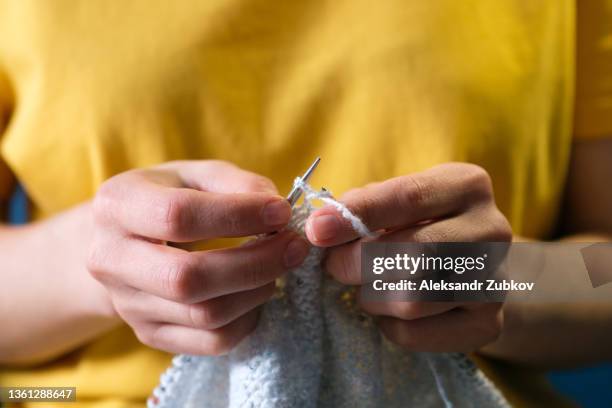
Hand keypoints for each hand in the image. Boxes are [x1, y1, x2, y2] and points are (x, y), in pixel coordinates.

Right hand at [88, 161, 309, 354]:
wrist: (123, 241)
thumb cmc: (167, 198)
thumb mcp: (194, 174)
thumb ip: (235, 183)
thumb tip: (276, 210)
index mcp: (117, 205)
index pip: (178, 216)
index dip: (238, 215)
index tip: (280, 212)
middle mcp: (110, 259)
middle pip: (187, 278)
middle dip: (254, 263)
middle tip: (293, 247)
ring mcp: (127, 304)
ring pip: (204, 314)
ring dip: (256, 291)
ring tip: (278, 266)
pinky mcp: (150, 334)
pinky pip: (210, 341)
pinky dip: (248, 319)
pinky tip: (257, 292)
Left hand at [305, 163, 511, 351]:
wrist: (470, 267)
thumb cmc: (418, 225)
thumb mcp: (397, 201)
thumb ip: (363, 207)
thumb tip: (323, 226)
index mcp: (467, 185)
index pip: (409, 197)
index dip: (358, 214)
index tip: (317, 230)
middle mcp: (492, 229)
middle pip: (413, 254)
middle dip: (357, 263)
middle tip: (336, 266)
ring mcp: (495, 280)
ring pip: (411, 300)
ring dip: (372, 297)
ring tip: (368, 286)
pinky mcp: (488, 324)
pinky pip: (416, 333)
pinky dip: (388, 324)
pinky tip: (391, 309)